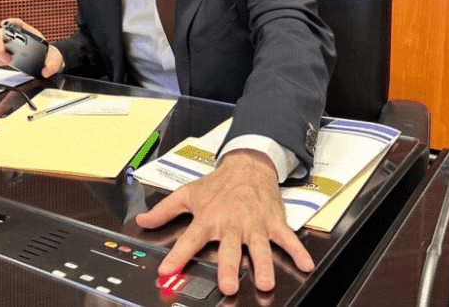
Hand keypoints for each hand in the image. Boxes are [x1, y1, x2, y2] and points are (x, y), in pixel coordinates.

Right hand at [0, 18, 62, 77]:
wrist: (47, 62)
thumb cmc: (49, 56)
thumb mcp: (54, 60)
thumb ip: (51, 66)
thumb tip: (45, 72)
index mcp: (30, 34)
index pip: (18, 23)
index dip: (10, 22)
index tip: (4, 24)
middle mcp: (17, 37)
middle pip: (2, 33)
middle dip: (0, 44)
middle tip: (6, 57)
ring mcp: (10, 45)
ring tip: (6, 61)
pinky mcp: (6, 54)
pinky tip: (2, 62)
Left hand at [135, 149, 314, 295]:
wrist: (248, 164)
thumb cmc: (218, 184)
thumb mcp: (188, 193)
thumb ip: (164, 210)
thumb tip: (143, 221)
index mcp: (209, 217)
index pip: (190, 239)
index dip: (178, 256)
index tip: (168, 271)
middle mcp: (232, 223)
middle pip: (230, 249)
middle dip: (229, 267)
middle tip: (228, 285)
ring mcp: (255, 223)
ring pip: (259, 247)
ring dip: (263, 264)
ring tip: (265, 281)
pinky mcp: (274, 222)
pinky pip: (287, 239)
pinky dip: (298, 251)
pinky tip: (305, 265)